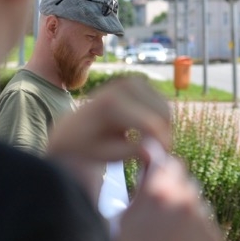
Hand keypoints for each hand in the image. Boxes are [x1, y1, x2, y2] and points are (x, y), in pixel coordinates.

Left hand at [47, 77, 171, 163]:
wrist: (74, 128)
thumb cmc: (89, 146)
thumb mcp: (107, 155)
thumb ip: (133, 152)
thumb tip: (156, 153)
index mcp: (112, 104)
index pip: (151, 124)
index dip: (162, 143)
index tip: (161, 159)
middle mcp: (123, 86)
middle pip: (163, 113)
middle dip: (165, 135)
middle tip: (157, 154)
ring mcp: (132, 81)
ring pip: (165, 108)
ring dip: (163, 127)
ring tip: (149, 144)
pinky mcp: (138, 82)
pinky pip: (161, 103)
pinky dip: (160, 119)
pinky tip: (147, 132)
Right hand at [117, 148, 223, 240]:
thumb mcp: (123, 217)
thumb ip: (140, 186)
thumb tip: (150, 159)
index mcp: (158, 190)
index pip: (167, 162)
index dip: (161, 169)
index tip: (157, 174)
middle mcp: (184, 199)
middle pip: (184, 179)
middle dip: (174, 188)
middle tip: (161, 208)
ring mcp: (202, 218)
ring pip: (197, 201)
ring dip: (185, 209)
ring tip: (168, 234)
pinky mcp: (215, 236)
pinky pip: (206, 222)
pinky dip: (196, 229)